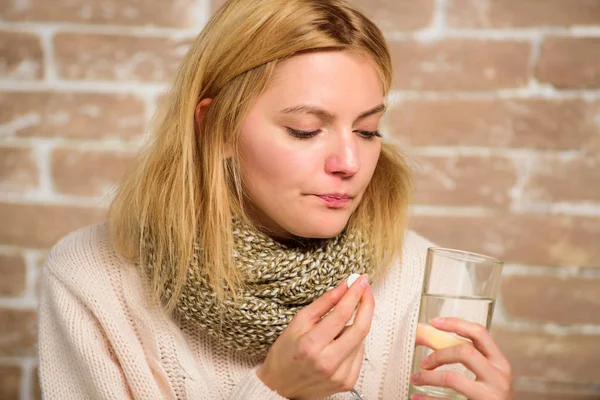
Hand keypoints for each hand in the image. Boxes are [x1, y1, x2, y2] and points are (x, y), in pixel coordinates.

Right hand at [256, 274, 373, 398]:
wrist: (280, 387)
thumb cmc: (286, 353)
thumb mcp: (298, 322)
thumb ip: (323, 303)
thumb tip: (344, 286)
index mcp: (311, 345)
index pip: (341, 314)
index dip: (354, 294)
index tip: (360, 280)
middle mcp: (327, 362)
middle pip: (360, 328)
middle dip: (367, 305)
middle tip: (366, 289)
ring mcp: (339, 375)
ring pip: (361, 340)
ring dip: (356, 325)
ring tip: (337, 327)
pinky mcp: (347, 383)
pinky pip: (359, 354)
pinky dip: (354, 342)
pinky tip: (340, 342)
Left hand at [410, 317, 512, 399]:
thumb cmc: (493, 397)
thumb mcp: (491, 375)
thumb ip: (473, 359)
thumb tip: (437, 342)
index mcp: (500, 363)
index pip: (479, 333)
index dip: (455, 323)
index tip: (435, 322)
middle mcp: (498, 377)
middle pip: (465, 352)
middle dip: (439, 355)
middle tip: (424, 362)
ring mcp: (489, 395)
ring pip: (452, 378)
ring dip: (428, 377)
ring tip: (416, 379)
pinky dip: (428, 399)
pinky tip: (417, 398)